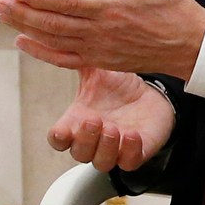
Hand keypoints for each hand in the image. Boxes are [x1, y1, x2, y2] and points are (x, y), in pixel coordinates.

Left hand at [0, 0, 204, 77]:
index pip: (67, 3)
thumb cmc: (172, 5)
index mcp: (110, 7)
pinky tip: (22, 43)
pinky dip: (41, 52)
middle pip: (52, 23)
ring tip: (3, 16)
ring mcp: (97, 49)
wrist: (189, 45)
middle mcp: (99, 31)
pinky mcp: (99, 61)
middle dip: (23, 13)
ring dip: (26, 29)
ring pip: (53, 40)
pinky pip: (63, 59)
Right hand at [48, 67, 174, 171]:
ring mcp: (114, 149)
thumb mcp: (96, 71)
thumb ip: (76, 60)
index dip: (58, 138)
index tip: (62, 130)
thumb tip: (54, 42)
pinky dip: (128, 152)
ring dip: (104, 148)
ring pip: (101, 163)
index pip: (58, 139)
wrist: (150, 94)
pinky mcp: (135, 153)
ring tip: (112, 128)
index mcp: (77, 122)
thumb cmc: (117, 86)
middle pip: (79, 153)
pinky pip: (128, 163)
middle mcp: (93, 140)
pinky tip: (131, 135)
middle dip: (85, 140)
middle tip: (94, 120)